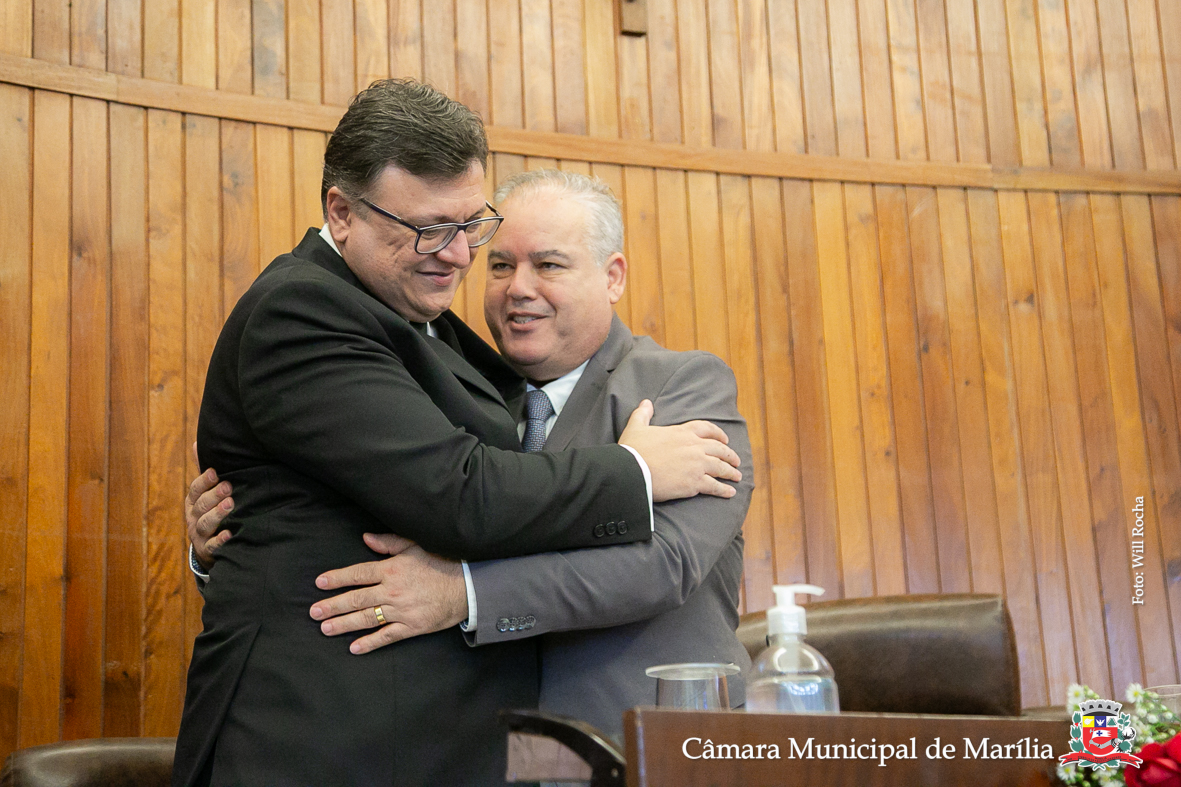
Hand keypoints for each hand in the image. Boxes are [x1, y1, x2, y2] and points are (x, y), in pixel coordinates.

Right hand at [186, 442, 233, 568]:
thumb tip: (197, 443)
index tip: (214, 472)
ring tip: (231, 504)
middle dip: (213, 495)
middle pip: (201, 505)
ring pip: (205, 523)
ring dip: (217, 514)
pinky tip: (230, 534)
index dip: (203, 481)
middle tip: (228, 486)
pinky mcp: (208, 550)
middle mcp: (193, 517)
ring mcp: (199, 534)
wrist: (208, 548)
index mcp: (193, 501)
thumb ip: (204, 472)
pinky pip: (213, 546)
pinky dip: (220, 540)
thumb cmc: (210, 512)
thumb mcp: (205, 493)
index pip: (195, 489)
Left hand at [310, 533, 468, 654]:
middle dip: (333, 605)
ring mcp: (401, 611)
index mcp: (392, 569)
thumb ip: (389, 543)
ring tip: (326, 628)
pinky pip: (386, 637)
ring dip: (344, 624)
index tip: (320, 583)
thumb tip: (365, 538)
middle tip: (314, 612)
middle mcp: (392, 591)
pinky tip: (354, 647)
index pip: (358, 574)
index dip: (337, 578)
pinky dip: (369, 643)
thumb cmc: (443, 562)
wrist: (468, 585)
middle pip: (356, 599)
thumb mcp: (416, 545)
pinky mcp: (412, 627)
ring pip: (366, 619)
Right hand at [618, 400, 741, 501]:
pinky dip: (724, 490)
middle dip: (729, 455)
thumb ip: (643, 414)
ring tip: (737, 476)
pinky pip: (715, 486)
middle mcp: (693, 447)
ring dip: (731, 472)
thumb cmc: (633, 450)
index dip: (718, 433)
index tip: (725, 439)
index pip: (706, 429)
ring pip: (721, 467)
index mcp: (681, 433)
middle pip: (719, 449)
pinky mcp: (694, 483)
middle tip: (736, 461)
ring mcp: (696, 465)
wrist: (631, 471)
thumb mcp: (636, 427)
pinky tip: (730, 493)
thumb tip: (646, 403)